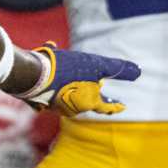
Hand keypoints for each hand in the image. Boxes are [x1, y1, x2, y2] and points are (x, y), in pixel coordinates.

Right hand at [13, 43, 136, 117]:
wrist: (28, 74)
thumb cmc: (64, 70)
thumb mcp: (95, 65)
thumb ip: (117, 69)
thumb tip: (139, 71)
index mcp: (86, 103)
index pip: (106, 106)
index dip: (115, 105)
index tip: (123, 106)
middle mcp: (69, 108)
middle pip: (85, 100)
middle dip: (91, 89)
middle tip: (98, 82)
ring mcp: (51, 105)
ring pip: (66, 93)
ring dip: (70, 79)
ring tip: (70, 62)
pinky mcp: (36, 98)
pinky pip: (49, 89)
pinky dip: (52, 78)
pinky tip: (49, 59)